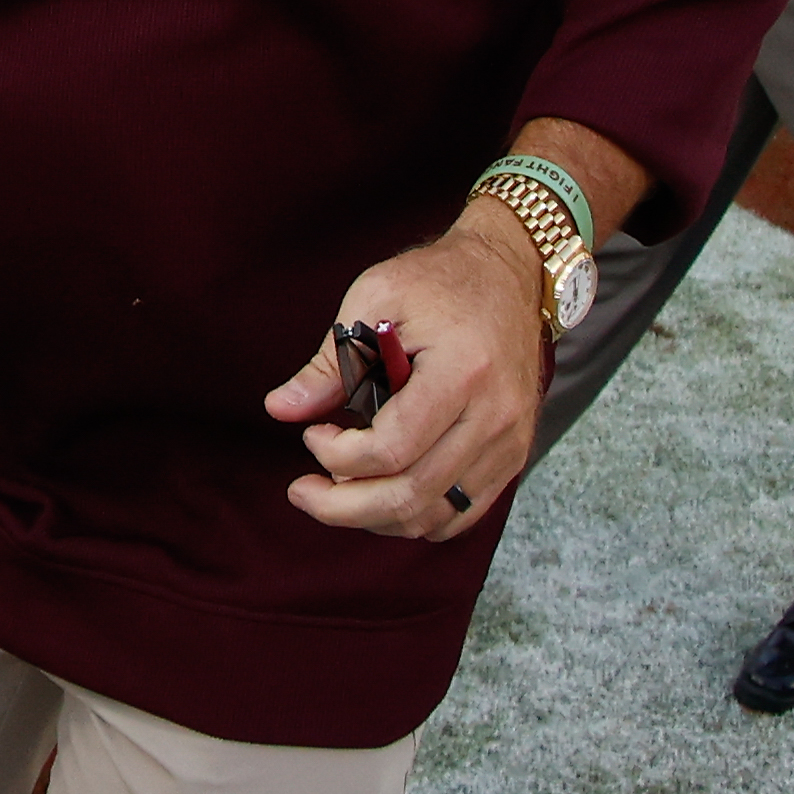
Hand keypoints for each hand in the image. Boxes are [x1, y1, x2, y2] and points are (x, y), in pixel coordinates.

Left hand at [263, 208, 547, 540]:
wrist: (508, 276)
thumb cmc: (437, 282)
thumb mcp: (373, 299)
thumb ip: (328, 363)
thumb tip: (281, 409)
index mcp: (462, 372)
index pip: (391, 449)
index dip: (337, 455)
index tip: (311, 434)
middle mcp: (495, 416)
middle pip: (411, 495)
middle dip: (342, 506)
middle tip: (303, 491)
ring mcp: (509, 441)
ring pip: (434, 516)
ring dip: (374, 516)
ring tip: (336, 492)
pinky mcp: (513, 454)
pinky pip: (461, 514)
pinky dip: (414, 517)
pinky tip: (379, 494)